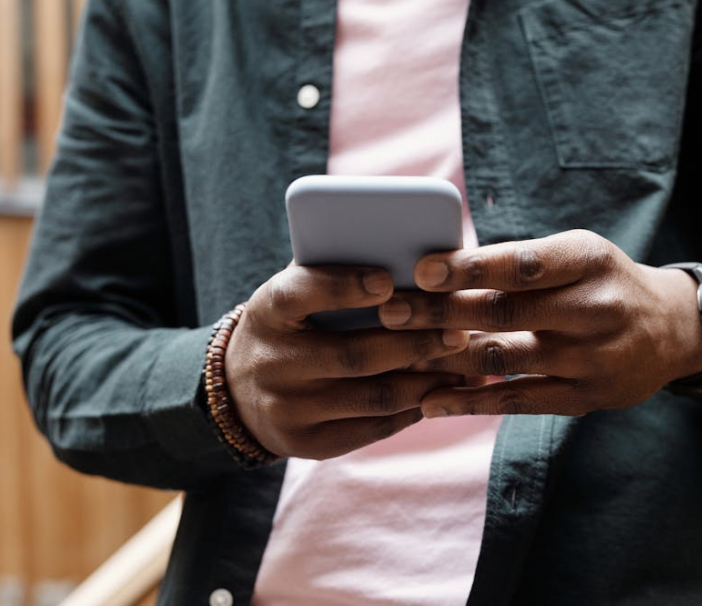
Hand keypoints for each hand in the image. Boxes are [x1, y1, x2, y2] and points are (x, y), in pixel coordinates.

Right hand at [225, 264, 470, 459]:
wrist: (238, 392)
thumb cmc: (289, 326)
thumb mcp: (295, 294)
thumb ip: (335, 272)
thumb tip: (407, 257)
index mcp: (268, 312)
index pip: (301, 294)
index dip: (344, 287)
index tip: (388, 280)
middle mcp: (274, 364)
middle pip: (354, 355)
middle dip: (415, 343)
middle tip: (458, 330)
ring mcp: (289, 410)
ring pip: (374, 397)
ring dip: (426, 381)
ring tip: (463, 365)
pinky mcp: (309, 444)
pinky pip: (373, 427)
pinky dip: (414, 408)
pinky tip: (441, 392)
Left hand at [377, 230, 701, 416]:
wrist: (670, 330)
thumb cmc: (602, 282)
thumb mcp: (575, 254)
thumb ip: (519, 261)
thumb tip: (438, 268)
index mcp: (588, 260)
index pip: (523, 264)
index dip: (469, 268)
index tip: (420, 270)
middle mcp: (595, 308)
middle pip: (505, 311)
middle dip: (441, 312)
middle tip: (390, 310)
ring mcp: (591, 358)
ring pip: (504, 358)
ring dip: (446, 357)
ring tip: (396, 351)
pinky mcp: (585, 398)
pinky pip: (518, 402)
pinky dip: (470, 402)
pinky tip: (429, 401)